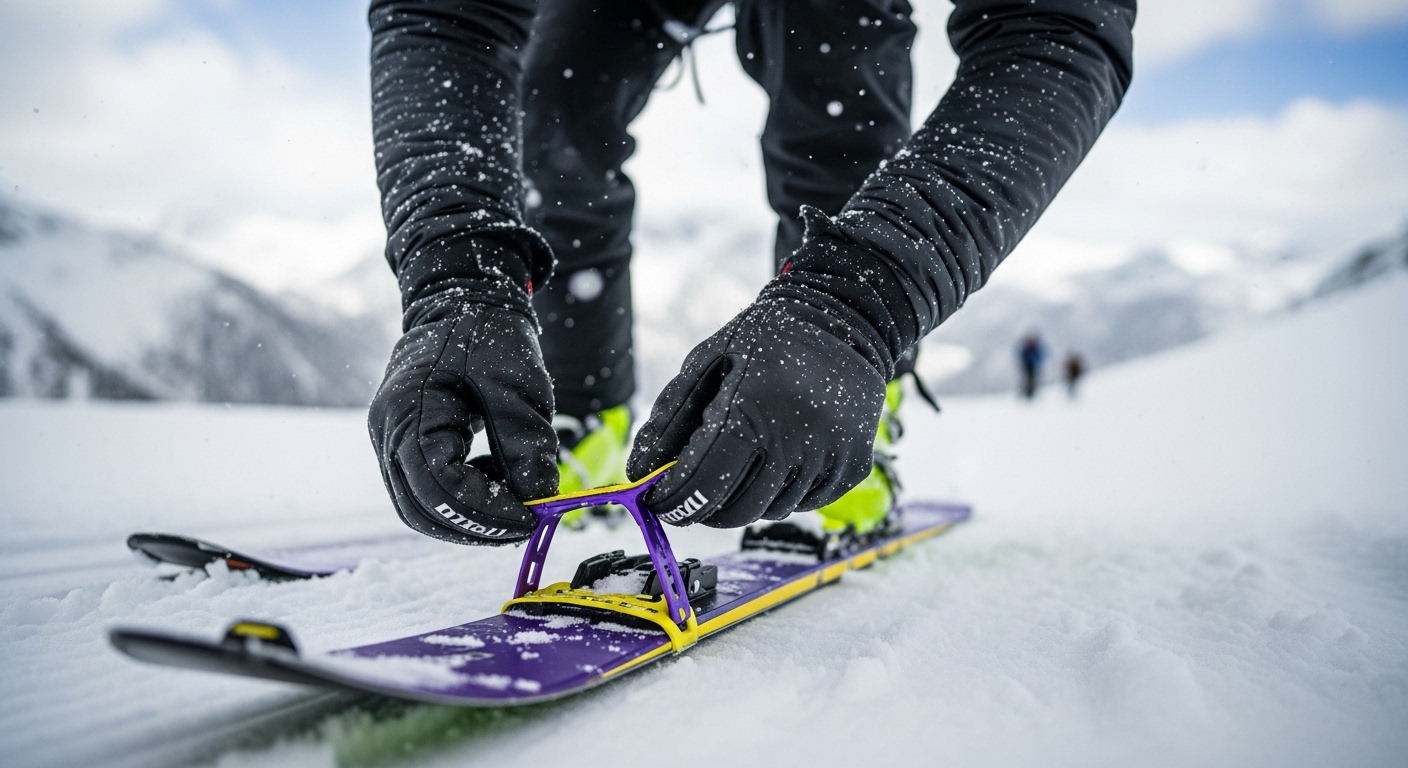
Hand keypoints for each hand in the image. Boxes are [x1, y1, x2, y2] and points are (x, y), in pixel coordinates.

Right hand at [369, 302, 557, 543]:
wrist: (462, 300)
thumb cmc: (487, 333)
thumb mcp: (516, 383)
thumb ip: (524, 441)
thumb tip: (538, 497)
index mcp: (408, 412)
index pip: (438, 487)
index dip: (485, 512)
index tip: (530, 518)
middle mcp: (387, 431)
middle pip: (420, 508)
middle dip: (475, 526)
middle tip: (524, 525)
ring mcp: (391, 439)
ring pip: (420, 506)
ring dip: (468, 516)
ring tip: (515, 501)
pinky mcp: (405, 443)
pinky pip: (426, 488)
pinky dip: (462, 497)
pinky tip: (497, 480)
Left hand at [627, 292, 887, 527]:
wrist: (842, 322)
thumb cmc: (766, 340)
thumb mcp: (707, 363)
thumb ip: (670, 418)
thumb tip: (640, 471)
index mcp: (753, 407)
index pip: (704, 482)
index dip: (675, 501)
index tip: (659, 503)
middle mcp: (797, 438)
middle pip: (737, 509)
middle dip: (705, 508)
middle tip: (692, 493)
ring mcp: (831, 457)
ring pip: (770, 511)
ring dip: (744, 499)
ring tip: (740, 463)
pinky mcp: (854, 468)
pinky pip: (804, 504)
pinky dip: (781, 493)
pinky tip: (777, 459)